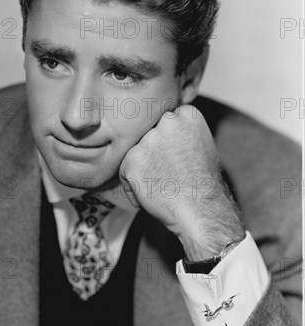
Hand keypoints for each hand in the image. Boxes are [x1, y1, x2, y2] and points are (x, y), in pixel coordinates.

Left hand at [118, 105, 244, 260]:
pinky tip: (152, 193)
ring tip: (162, 183)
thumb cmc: (202, 184)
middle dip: (152, 151)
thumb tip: (165, 123)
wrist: (200, 211)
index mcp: (187, 115)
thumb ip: (182, 130)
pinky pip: (124, 171)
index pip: (164, 120)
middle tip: (168, 171)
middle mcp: (167, 121)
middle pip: (147, 134)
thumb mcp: (201, 144)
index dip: (167, 142)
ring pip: (134, 151)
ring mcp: (149, 139)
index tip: (176, 157)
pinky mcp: (133, 159)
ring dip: (142, 167)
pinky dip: (133, 186)